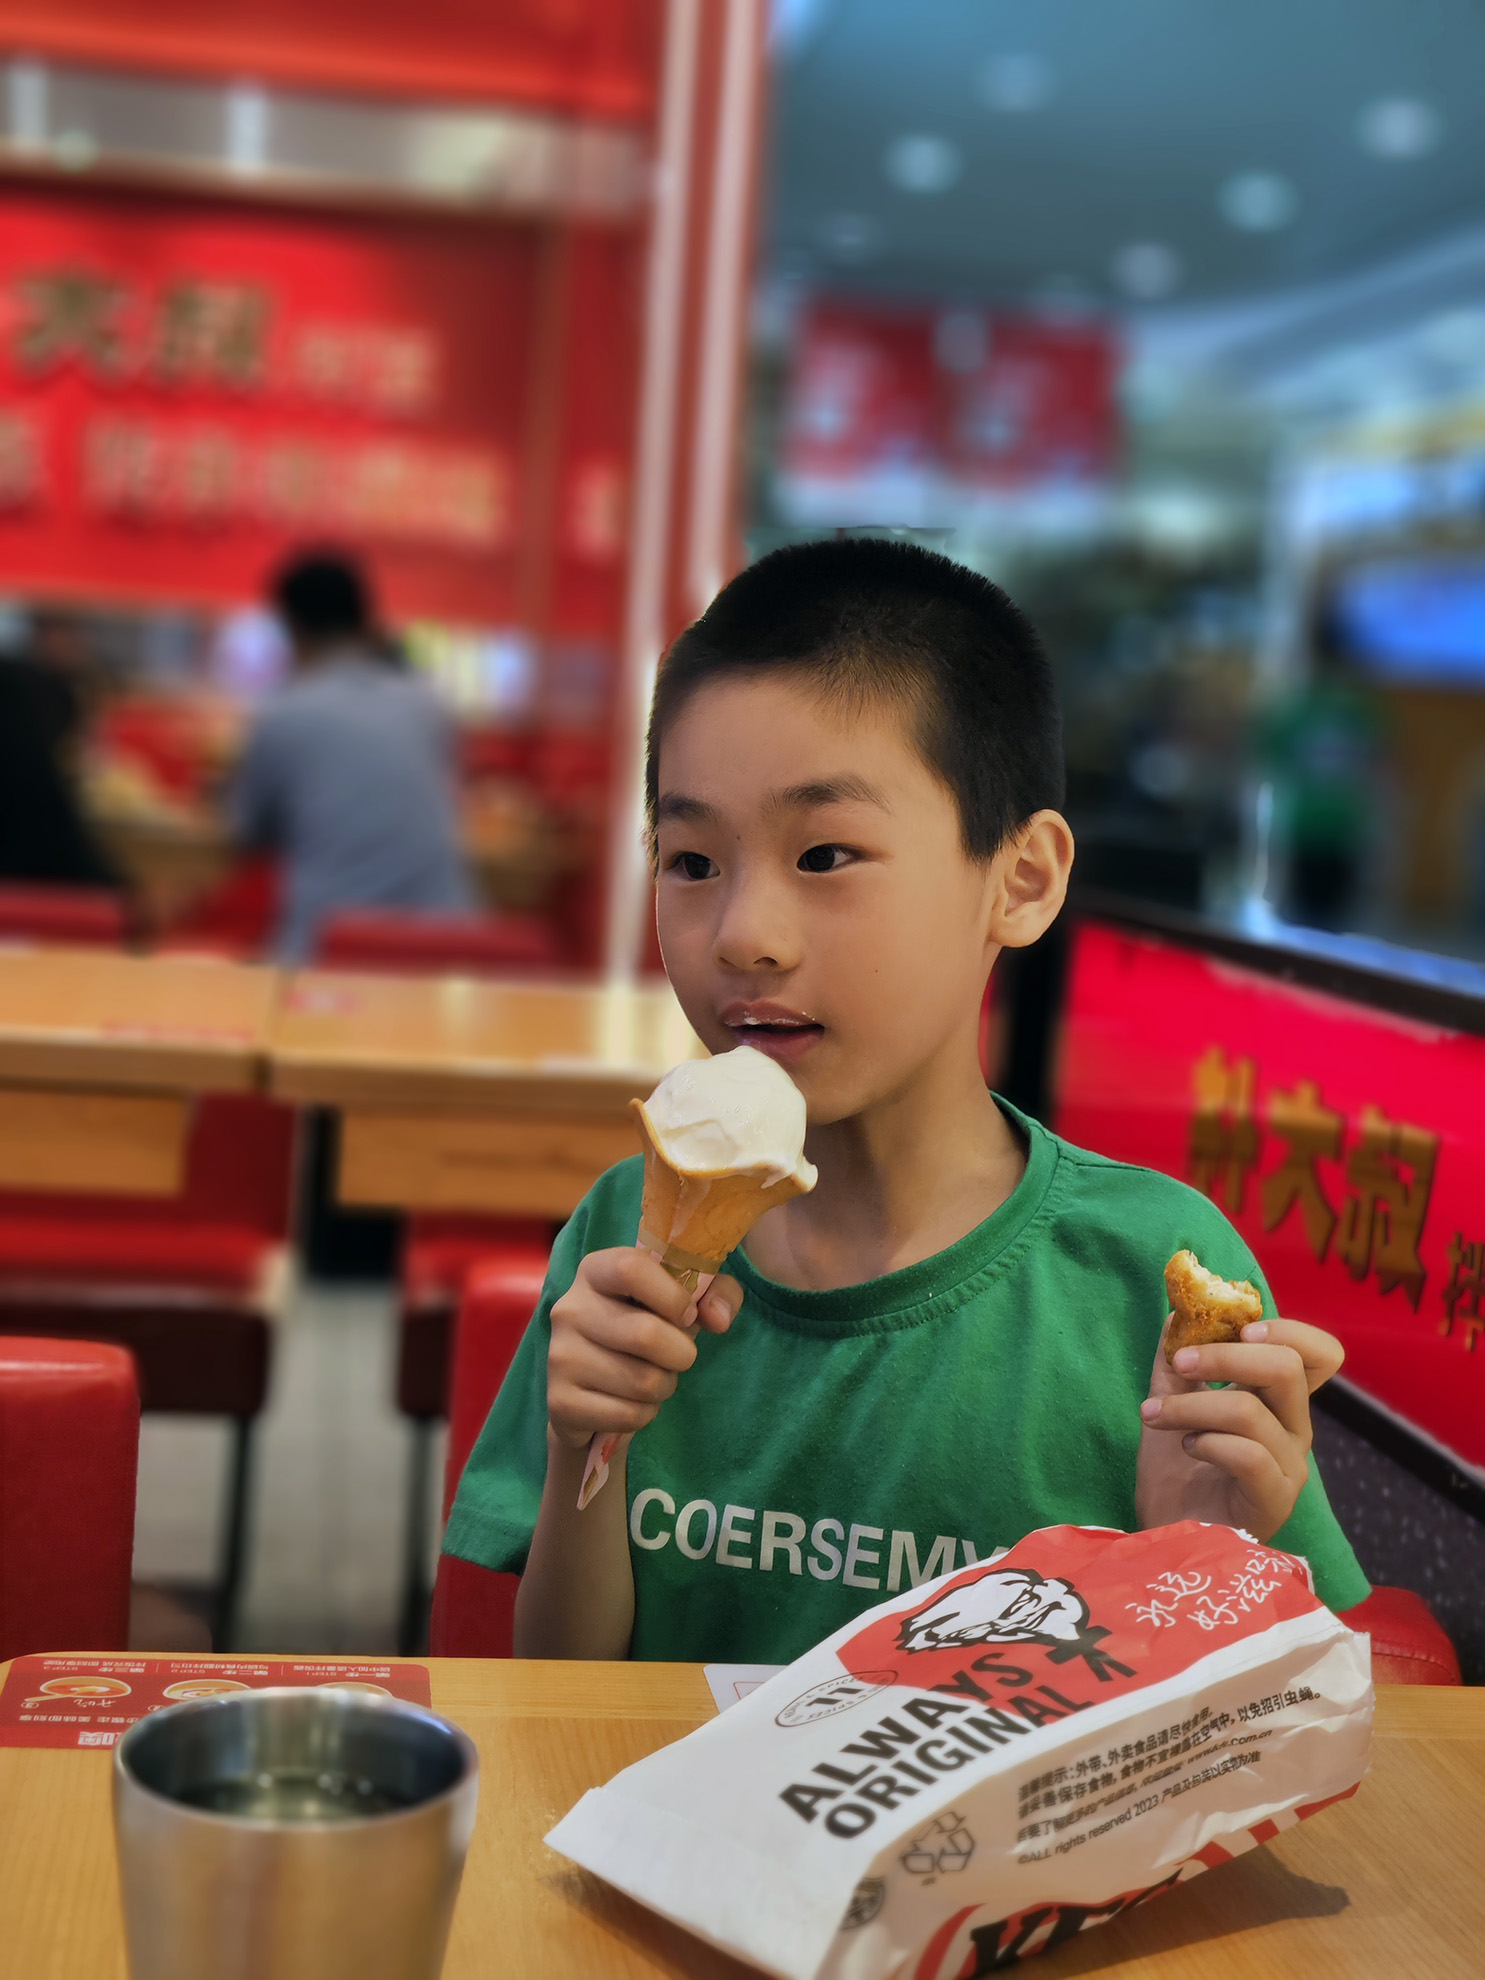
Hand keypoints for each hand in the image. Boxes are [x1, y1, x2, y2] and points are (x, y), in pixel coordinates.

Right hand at [546, 1247, 742, 1451]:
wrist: (592, 1389)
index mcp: (595, 1271)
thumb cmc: (646, 1330)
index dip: (673, 1296)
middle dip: (681, 1354)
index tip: (686, 1315)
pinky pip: (628, 1415)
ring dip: (664, 1387)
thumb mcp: (685, 1301)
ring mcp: (559, 1356)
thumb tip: (718, 1319)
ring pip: (643, 1381)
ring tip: (652, 1378)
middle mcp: (569, 1308)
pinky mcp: (560, 1402)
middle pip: (645, 1334)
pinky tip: (630, 1402)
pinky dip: (645, 1414)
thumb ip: (717, 1293)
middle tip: (676, 1357)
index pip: (632, 1268)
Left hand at [1135, 1316, 1343, 1541]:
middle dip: (1224, 1355)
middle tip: (1179, 1363)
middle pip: (1287, 1368)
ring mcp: (1289, 1467)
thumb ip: (1174, 1362)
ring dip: (1191, 1406)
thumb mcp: (1168, 1405)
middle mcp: (1294, 1430)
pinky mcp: (1275, 1500)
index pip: (1319, 1355)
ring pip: (1251, 1410)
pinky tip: (1186, 1448)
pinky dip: (1208, 1442)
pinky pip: (1249, 1455)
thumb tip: (1175, 1313)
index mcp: (1278, 1402)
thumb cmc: (1176, 1475)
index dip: (1288, 1330)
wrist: (1167, 1536)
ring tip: (1154, 1416)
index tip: (1239, 1326)